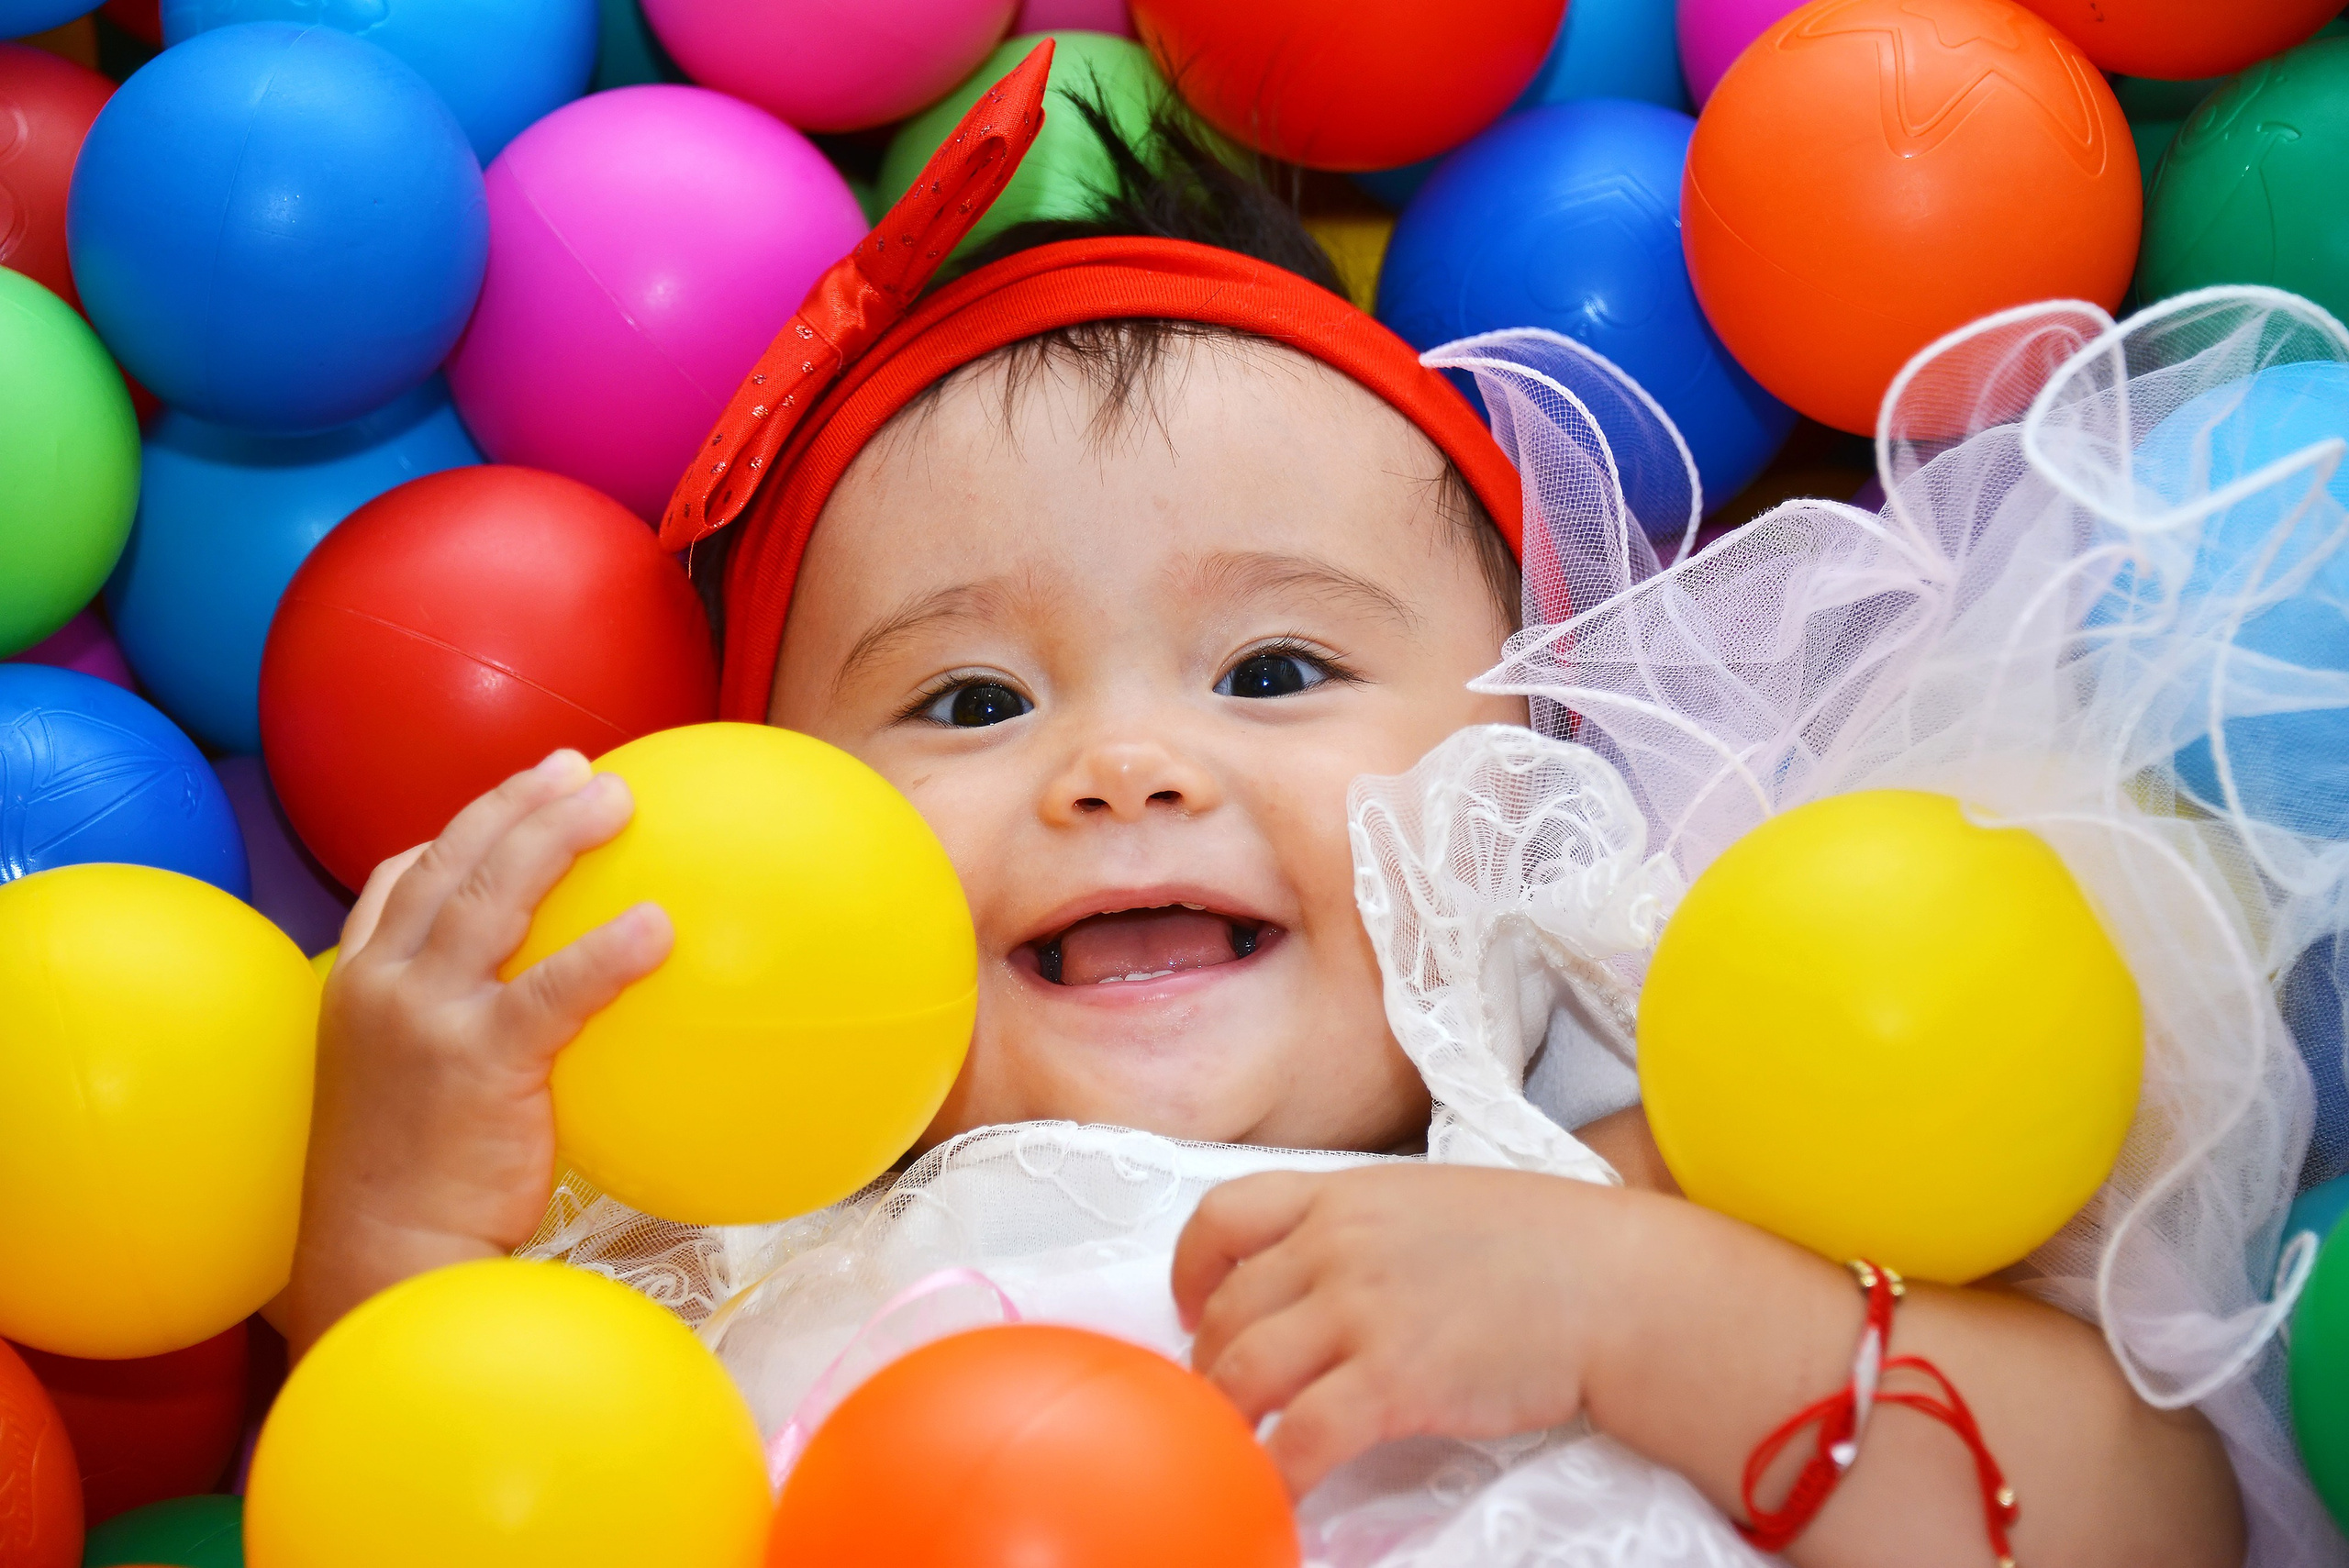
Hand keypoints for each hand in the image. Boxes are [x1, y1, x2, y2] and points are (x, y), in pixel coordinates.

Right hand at [284, 750, 672, 1357]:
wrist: (380, 1261)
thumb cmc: (408, 1188)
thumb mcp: (404, 1091)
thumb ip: (455, 1033)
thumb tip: (546, 1010)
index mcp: (359, 983)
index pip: (404, 877)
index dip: (467, 823)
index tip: (526, 790)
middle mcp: (382, 983)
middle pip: (454, 861)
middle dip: (522, 803)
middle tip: (585, 770)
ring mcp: (424, 1017)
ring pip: (492, 896)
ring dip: (558, 835)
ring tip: (619, 801)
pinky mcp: (478, 1061)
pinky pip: (553, 989)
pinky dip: (605, 951)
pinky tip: (659, 926)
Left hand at [1171, 1163, 1640, 1496]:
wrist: (1618, 1285)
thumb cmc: (1548, 1246)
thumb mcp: (1435, 1204)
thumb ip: (1369, 1231)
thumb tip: (1327, 1279)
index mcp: (1346, 1195)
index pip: (1225, 1215)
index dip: (1191, 1269)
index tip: (1190, 1306)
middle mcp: (1338, 1245)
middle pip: (1226, 1308)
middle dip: (1211, 1362)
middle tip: (1224, 1397)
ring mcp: (1360, 1311)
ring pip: (1243, 1373)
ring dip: (1228, 1419)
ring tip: (1235, 1449)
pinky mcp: (1391, 1380)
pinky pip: (1298, 1438)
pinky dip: (1275, 1474)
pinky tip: (1278, 1495)